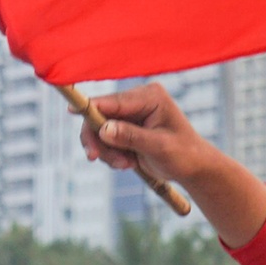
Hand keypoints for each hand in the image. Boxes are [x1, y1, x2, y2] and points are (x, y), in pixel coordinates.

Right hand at [78, 82, 215, 182]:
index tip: (72, 112)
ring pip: (100, 130)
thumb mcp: (158, 147)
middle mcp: (138, 101)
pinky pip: (105, 139)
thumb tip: (104, 129)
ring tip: (125, 165)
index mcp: (150, 97)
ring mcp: (131, 114)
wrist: (193, 167)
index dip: (91, 108)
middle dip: (99, 139)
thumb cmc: (183, 154)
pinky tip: (127, 162)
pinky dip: (111, 154)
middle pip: (101, 115)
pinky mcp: (126, 127)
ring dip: (107, 151)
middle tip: (95, 159)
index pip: (114, 102)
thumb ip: (131, 137)